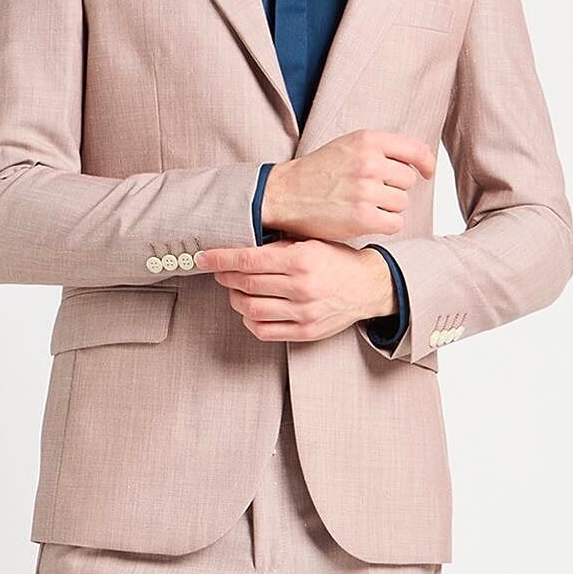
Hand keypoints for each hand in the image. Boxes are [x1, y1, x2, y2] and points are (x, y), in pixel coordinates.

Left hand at [191, 240, 396, 344]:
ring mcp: (304, 313)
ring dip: (235, 298)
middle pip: (246, 284)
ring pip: (250, 309)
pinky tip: (249, 309)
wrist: (368, 286)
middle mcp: (302, 288)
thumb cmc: (337, 261)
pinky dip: (249, 320)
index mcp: (302, 260)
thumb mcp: (310, 242)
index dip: (221, 259)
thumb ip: (277, 246)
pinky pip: (264, 330)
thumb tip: (239, 248)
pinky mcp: (305, 331)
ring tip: (235, 289)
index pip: (249, 260)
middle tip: (219, 271)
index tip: (204, 258)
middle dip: (225, 276)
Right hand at [261, 129, 436, 241]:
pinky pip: (394, 223)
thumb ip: (379, 149)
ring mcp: (367, 191)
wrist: (284, 194)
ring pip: (401, 203)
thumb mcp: (347, 146)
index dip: (426, 163)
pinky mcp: (363, 217)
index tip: (427, 173)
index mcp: (368, 140)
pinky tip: (366, 220)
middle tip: (370, 194)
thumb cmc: (316, 173)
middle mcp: (370, 162)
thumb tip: (418, 160)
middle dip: (394, 189)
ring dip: (387, 208)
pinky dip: (384, 225)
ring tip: (363, 206)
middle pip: (407, 181)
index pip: (415, 150)